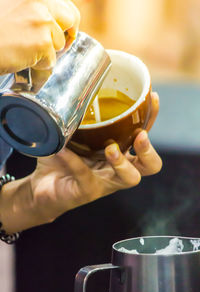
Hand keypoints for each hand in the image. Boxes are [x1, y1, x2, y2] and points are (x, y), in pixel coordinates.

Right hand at [0, 0, 79, 73]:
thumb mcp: (14, 7)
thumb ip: (33, 9)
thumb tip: (53, 21)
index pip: (65, 4)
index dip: (66, 19)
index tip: (65, 29)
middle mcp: (40, 1)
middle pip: (71, 18)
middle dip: (68, 34)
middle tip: (57, 46)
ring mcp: (42, 21)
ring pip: (60, 43)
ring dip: (47, 52)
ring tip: (26, 51)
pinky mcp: (42, 42)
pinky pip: (51, 60)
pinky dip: (40, 65)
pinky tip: (23, 59)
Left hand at [0, 92, 160, 232]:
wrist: (40, 185)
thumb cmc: (60, 157)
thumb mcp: (70, 134)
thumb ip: (76, 117)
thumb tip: (73, 86)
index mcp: (119, 153)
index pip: (143, 137)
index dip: (152, 120)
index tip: (153, 98)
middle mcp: (118, 169)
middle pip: (150, 166)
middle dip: (149, 151)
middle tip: (141, 136)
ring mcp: (104, 182)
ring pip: (130, 178)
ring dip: (122, 161)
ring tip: (111, 148)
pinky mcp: (87, 192)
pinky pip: (85, 175)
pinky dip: (74, 161)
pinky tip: (62, 151)